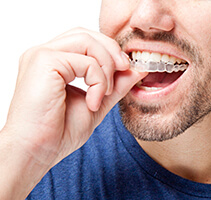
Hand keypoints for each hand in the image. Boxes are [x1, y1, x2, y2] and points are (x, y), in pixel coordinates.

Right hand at [0, 27, 146, 197]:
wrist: (37, 151)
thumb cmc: (59, 131)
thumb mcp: (97, 103)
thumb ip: (115, 85)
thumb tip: (136, 70)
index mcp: (54, 62)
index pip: (86, 41)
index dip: (110, 50)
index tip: (127, 68)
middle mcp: (45, 54)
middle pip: (87, 34)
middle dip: (112, 51)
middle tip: (126, 69)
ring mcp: (42, 55)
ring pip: (87, 41)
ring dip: (106, 65)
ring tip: (105, 93)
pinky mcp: (44, 62)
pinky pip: (85, 61)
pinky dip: (98, 80)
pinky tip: (94, 101)